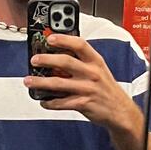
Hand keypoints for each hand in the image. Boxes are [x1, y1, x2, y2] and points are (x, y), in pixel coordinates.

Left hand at [24, 34, 142, 134]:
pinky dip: (50, 103)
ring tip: (29, 81)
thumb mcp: (99, 70)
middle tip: (34, 60)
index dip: (64, 39)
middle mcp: (92, 73)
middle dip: (46, 59)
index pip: (80, 44)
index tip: (50, 38)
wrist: (121, 111)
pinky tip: (43, 101)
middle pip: (66, 62)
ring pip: (59, 83)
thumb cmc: (106, 89)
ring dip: (41, 82)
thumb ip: (81, 62)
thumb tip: (56, 58)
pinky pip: (62, 103)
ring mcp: (87, 89)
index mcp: (96, 61)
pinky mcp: (84, 104)